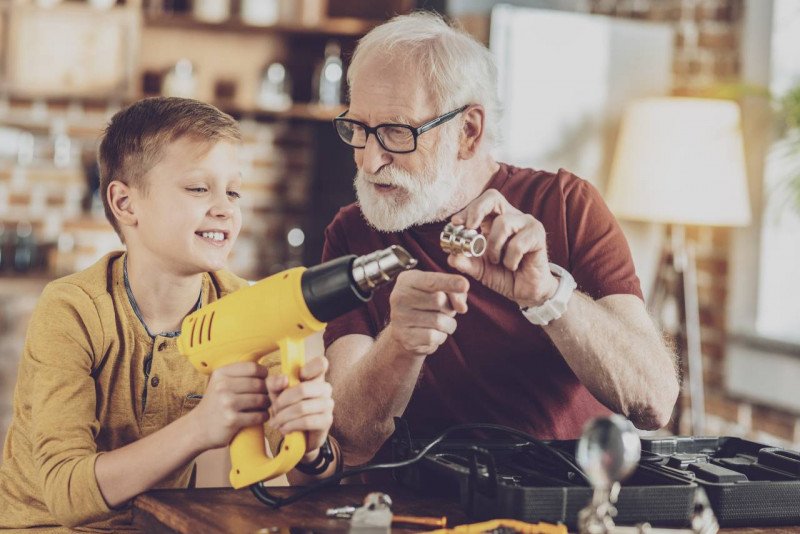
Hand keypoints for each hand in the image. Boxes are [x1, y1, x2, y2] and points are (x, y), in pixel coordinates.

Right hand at [190, 362, 269, 449]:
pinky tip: (260, 416)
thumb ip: (244, 376)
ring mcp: (227, 403)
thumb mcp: (223, 384)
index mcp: (221, 374)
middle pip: (259, 384)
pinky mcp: (232, 419)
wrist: (198, 428)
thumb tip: (279, 377)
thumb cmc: (216, 404)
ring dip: (267, 404)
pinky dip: (264, 416)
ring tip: (263, 406)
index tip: (263, 380)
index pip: (253, 368)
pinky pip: (258, 415)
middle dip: (267, 391)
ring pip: (261, 399)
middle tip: (265, 396)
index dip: (263, 374)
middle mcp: (222, 386)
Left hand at [266, 356, 333, 461]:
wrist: (296, 435)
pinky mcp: (327, 420)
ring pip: (302, 407)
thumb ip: (274, 383)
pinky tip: (284, 429)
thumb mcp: (276, 394)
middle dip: (282, 401)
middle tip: (274, 409)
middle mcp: (325, 388)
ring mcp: (328, 404)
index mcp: (315, 376)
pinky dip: (291, 426)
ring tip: (276, 422)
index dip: (308, 368)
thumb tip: (284, 379)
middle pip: (303, 389)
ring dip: (284, 416)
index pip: (321, 363)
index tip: (292, 379)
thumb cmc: (287, 408)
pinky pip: (306, 421)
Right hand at [387, 270, 468, 356]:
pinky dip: (440, 336)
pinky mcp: (405, 337)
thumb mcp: (440, 291)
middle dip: (449, 307)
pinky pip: (434, 337)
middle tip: (443, 310)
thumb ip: (455, 292)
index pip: (432, 281)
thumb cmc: (428, 305)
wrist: (406, 330)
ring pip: (439, 321)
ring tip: (439, 322)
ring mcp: (399, 318)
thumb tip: (462, 307)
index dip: (449, 282)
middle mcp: (399, 297)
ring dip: (448, 324)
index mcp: (407, 280)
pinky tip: (432, 333)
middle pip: (439, 300)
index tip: (465, 285)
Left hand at [448, 189, 558, 307]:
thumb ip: (466, 262)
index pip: (482, 203)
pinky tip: (513, 266)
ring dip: (494, 247)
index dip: (468, 209)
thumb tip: (451, 257)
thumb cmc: (504, 275)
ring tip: (496, 261)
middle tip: (469, 227)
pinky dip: (510, 260)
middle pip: (493, 197)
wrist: (526, 292)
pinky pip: (517, 243)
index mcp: (496, 220)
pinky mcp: (538, 235)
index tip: (455, 222)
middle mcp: (512, 217)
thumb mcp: (480, 269)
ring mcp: (527, 224)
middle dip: (477, 210)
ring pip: (503, 223)